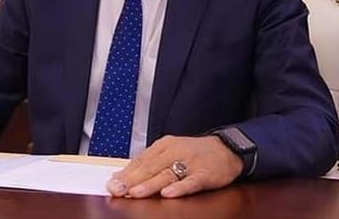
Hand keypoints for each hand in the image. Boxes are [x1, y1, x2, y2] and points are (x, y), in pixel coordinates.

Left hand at [106, 135, 242, 198]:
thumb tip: (122, 175)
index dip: (126, 172)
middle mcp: (176, 152)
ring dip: (150, 184)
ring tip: (135, 192)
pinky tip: (168, 194)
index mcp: (165, 145)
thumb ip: (149, 162)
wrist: (227, 148)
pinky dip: (180, 188)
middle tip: (117, 189)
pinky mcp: (205, 174)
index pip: (141, 159)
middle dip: (132, 180)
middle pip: (151, 167)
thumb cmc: (194, 152)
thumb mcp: (170, 152)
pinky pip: (191, 182)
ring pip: (167, 174)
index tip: (111, 183)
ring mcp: (191, 163)